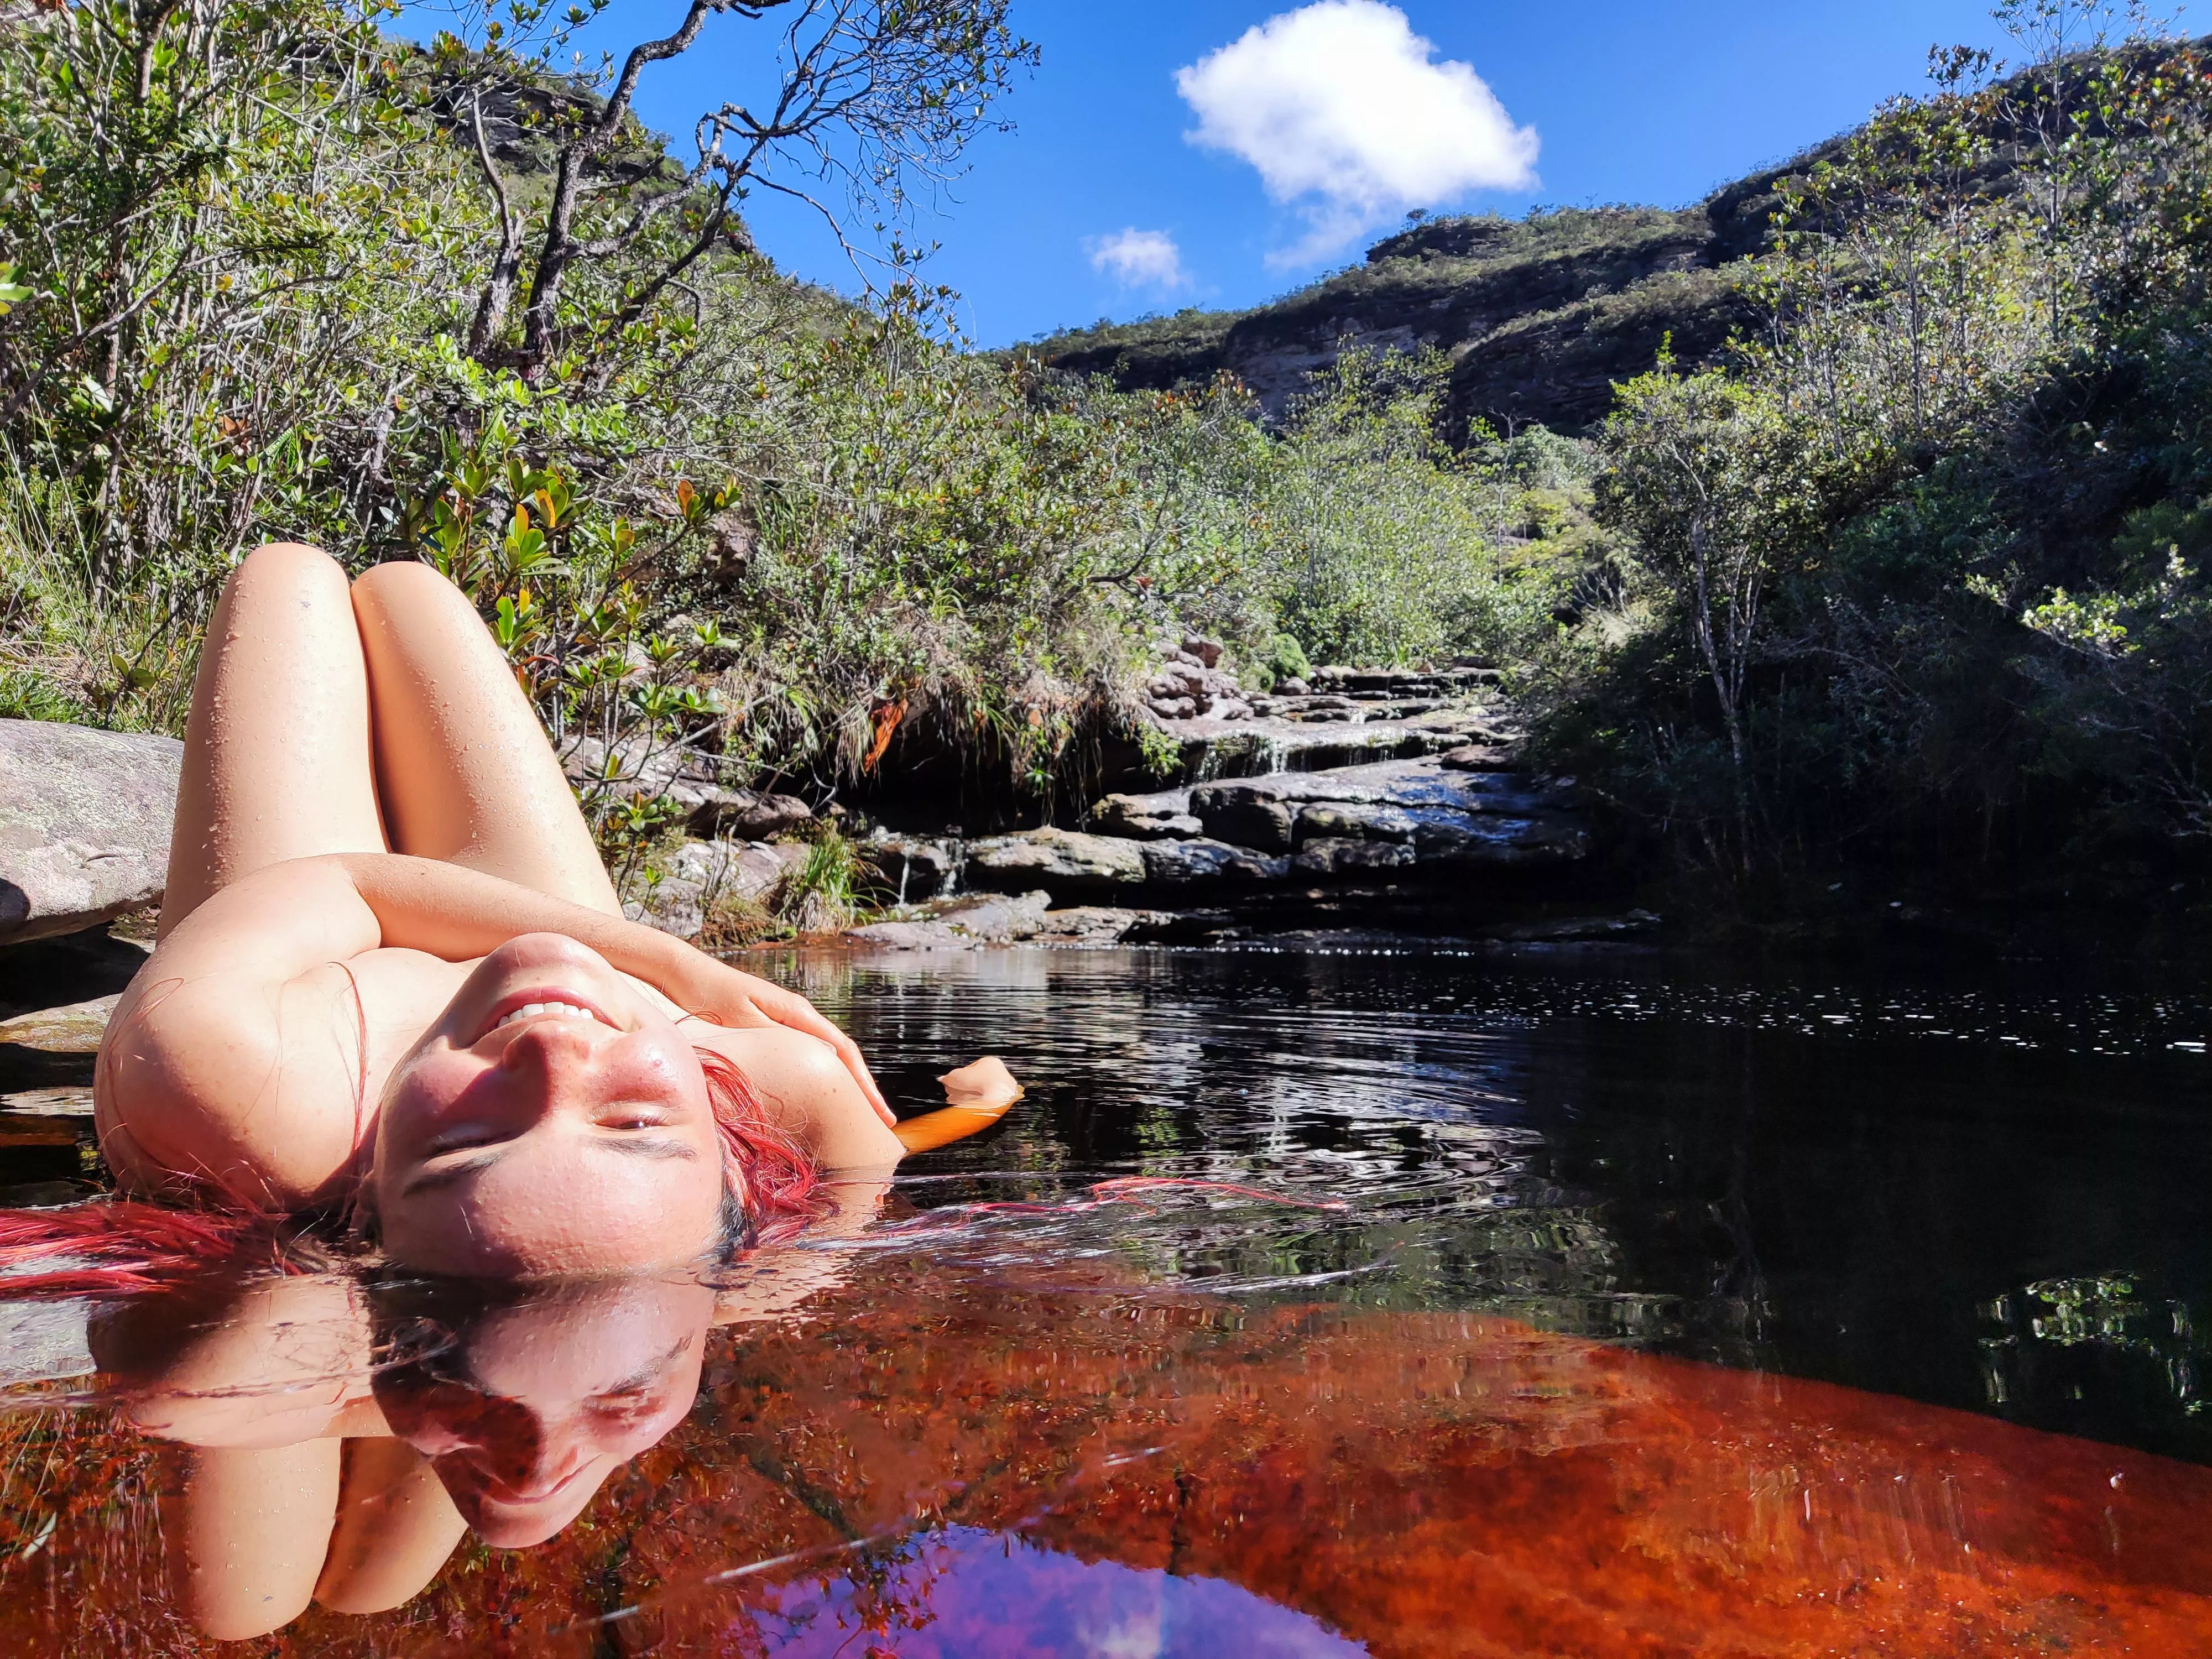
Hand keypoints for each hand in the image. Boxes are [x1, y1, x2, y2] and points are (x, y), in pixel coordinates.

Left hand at [688, 963, 893, 1126]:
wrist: (685, 974)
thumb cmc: (708, 996)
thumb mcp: (741, 1019)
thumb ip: (778, 1037)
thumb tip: (823, 1058)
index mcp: (796, 1013)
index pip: (843, 1051)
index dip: (864, 1083)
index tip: (880, 1111)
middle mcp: (799, 1017)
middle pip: (843, 1056)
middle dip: (864, 1088)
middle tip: (882, 1122)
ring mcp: (788, 1023)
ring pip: (828, 1057)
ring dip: (846, 1084)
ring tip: (862, 1115)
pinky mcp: (773, 1030)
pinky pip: (808, 1057)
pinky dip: (824, 1077)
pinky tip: (825, 1095)